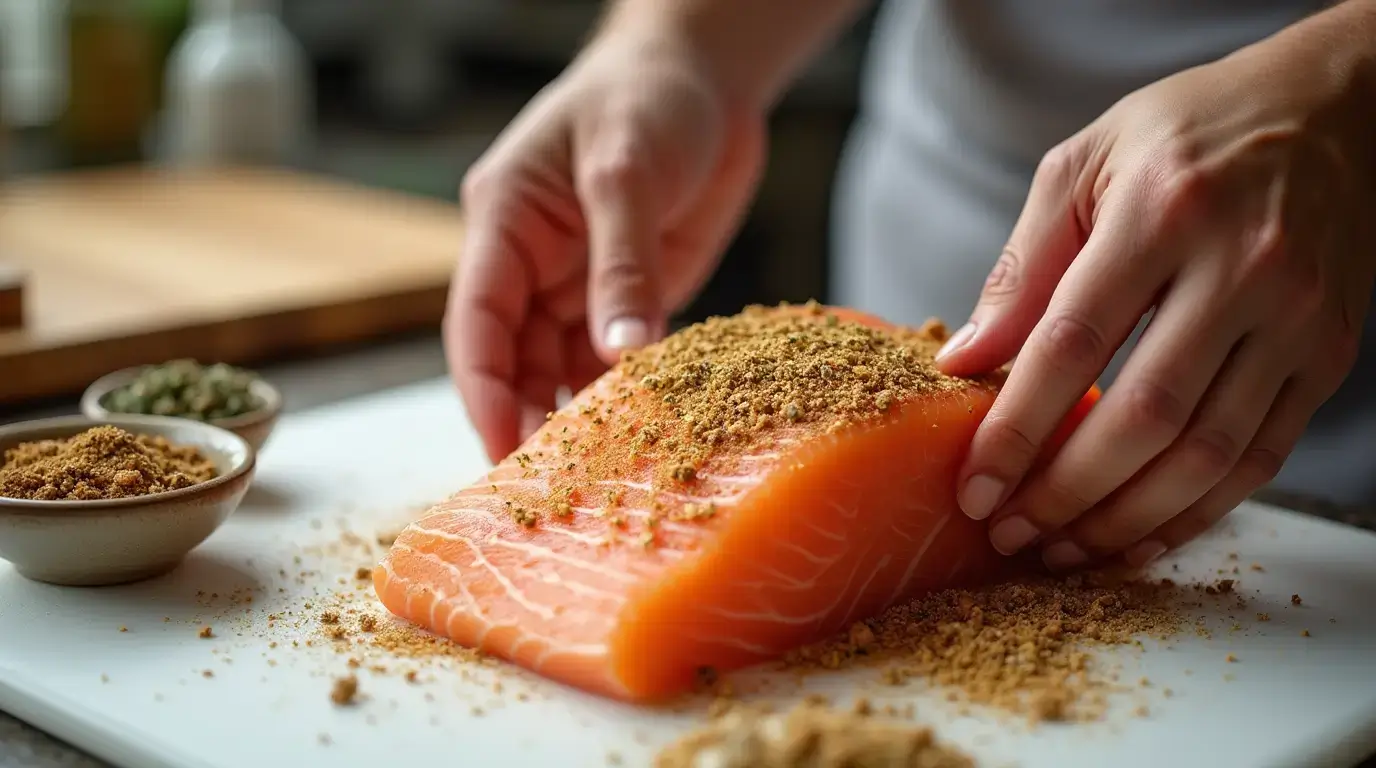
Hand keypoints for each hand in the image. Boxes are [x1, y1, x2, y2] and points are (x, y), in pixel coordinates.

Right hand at [446, 31, 765, 462]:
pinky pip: (614, 358)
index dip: (483, 389)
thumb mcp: (628, 172)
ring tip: (598, 474)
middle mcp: (532, 260)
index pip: (475, 319)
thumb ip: (623, 264)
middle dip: (525, 418)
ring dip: (575, 416)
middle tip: (552, 487)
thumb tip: (621, 356)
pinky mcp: (627, 295)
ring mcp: (579, 281)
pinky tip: (641, 434)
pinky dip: (624, 396)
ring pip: (559, 366)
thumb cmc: (648, 96)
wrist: (708, 75)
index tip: (502, 449)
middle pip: (511, 357)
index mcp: (505, 221)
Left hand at [934, 16, 1375, 570]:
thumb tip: (962, 360)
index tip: (973, 487)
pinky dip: (1194, 512)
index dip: (1017, 428)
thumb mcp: (1083, 166)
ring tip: (1060, 549)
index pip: (1073, 343)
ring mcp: (1297, 317)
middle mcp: (1243, 267)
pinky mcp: (1328, 355)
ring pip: (1207, 453)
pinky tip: (1136, 537)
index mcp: (1163, 210)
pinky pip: (1259, 458)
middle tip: (1008, 533)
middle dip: (1065, 492)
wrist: (1332, 110)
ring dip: (1124, 518)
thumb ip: (1022, 267)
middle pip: (1145, 415)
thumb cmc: (1185, 134)